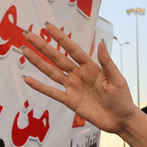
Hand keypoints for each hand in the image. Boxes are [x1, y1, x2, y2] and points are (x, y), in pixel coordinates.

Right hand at [21, 24, 138, 133]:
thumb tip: (101, 42)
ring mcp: (73, 87)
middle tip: (29, 34)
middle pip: (57, 57)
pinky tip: (28, 79)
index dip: (60, 38)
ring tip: (24, 51)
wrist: (120, 120)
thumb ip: (107, 62)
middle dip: (43, 46)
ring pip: (51, 72)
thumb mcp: (117, 79)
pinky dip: (39, 86)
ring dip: (37, 62)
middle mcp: (79, 74)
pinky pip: (52, 92)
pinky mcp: (69, 101)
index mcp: (91, 67)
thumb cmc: (122, 98)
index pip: (72, 49)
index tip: (48, 27)